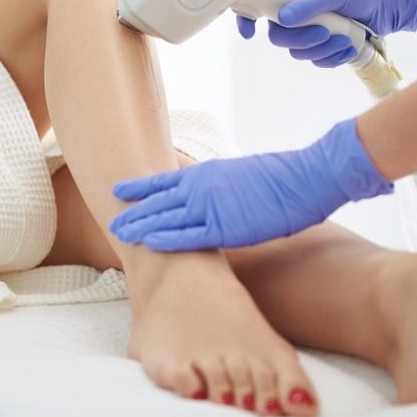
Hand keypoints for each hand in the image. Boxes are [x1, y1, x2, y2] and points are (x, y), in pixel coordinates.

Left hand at [109, 119, 392, 250]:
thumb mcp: (239, 173)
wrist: (305, 177)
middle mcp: (202, 188)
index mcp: (206, 173)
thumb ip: (217, 184)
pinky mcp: (225, 228)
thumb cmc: (281, 177)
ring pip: (167, 218)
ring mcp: (211, 207)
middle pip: (158, 201)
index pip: (163, 180)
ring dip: (141, 226)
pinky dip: (166, 239)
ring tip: (119, 232)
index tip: (116, 190)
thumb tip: (208, 192)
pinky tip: (148, 243)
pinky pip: (189, 236)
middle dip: (133, 211)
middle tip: (111, 220)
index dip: (138, 187)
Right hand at [236, 0, 416, 66]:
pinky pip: (316, 61)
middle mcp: (295, 11)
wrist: (388, 6)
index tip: (249, 33)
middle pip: (279, 36)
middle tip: (324, 33)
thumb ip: (310, 3)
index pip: (259, 4)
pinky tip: (348, 48)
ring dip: (322, 51)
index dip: (247, 19)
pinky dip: (332, 58)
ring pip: (298, 52)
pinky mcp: (321, 46)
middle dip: (302, 40)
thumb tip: (284, 19)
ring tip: (344, 39)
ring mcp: (307, 30)